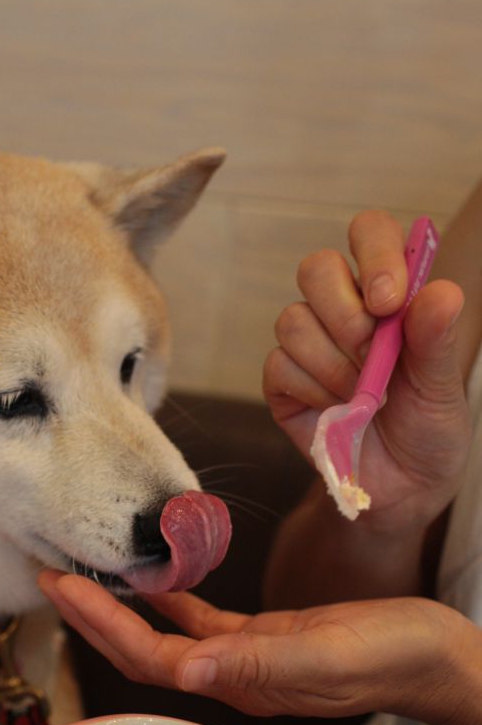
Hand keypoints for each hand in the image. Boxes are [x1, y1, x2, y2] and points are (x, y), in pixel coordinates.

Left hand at [39, 570, 481, 724]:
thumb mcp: (325, 654)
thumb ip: (257, 663)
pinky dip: (173, 600)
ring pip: (166, 636)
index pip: (151, 658)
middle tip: (51, 575)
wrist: (433, 658)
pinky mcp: (263, 639)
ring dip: (124, 608)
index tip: (62, 587)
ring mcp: (244, 659)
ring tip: (85, 573)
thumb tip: (185, 669)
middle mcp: (230, 676)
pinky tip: (155, 578)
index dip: (102, 626)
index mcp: (239, 683)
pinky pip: (203, 621)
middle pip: (144, 650)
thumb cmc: (389, 657)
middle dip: (95, 616)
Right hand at [264, 211, 468, 531]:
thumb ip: (438, 340)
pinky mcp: (282, 383)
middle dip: (344, 313)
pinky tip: (336, 410)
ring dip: (332, 363)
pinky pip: (279, 365)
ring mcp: (309, 345)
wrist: (402, 490)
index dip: (374, 254)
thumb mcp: (445, 388)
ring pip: (293, 319)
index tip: (389, 300)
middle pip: (316, 267)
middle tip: (372, 351)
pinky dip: (312, 391)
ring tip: (363, 396)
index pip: (370, 234)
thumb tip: (440, 293)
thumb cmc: (428, 429)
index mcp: (389, 293)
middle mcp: (344, 310)